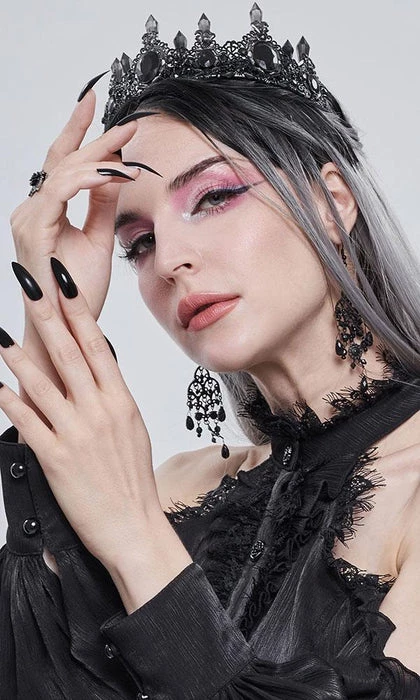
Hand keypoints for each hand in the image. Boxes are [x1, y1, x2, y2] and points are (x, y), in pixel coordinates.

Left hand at [0, 259, 161, 568]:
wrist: (134, 526)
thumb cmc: (133, 479)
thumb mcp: (132, 428)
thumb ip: (112, 397)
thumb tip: (98, 368)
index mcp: (121, 401)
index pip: (97, 345)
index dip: (78, 310)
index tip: (64, 282)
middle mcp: (99, 411)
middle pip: (69, 354)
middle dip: (47, 315)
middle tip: (30, 285)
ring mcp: (77, 434)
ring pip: (43, 384)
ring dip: (19, 356)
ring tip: (1, 333)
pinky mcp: (56, 459)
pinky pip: (28, 423)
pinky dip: (10, 402)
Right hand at [10, 91, 140, 322]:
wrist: (69, 328)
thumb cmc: (79, 292)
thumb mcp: (99, 239)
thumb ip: (103, 205)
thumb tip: (116, 173)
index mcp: (46, 212)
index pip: (64, 164)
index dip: (83, 135)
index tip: (106, 113)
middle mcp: (32, 210)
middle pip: (64, 161)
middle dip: (96, 138)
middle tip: (128, 122)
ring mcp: (29, 219)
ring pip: (63, 170)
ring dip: (98, 155)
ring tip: (128, 143)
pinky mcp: (35, 229)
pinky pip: (62, 191)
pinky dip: (88, 178)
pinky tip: (112, 171)